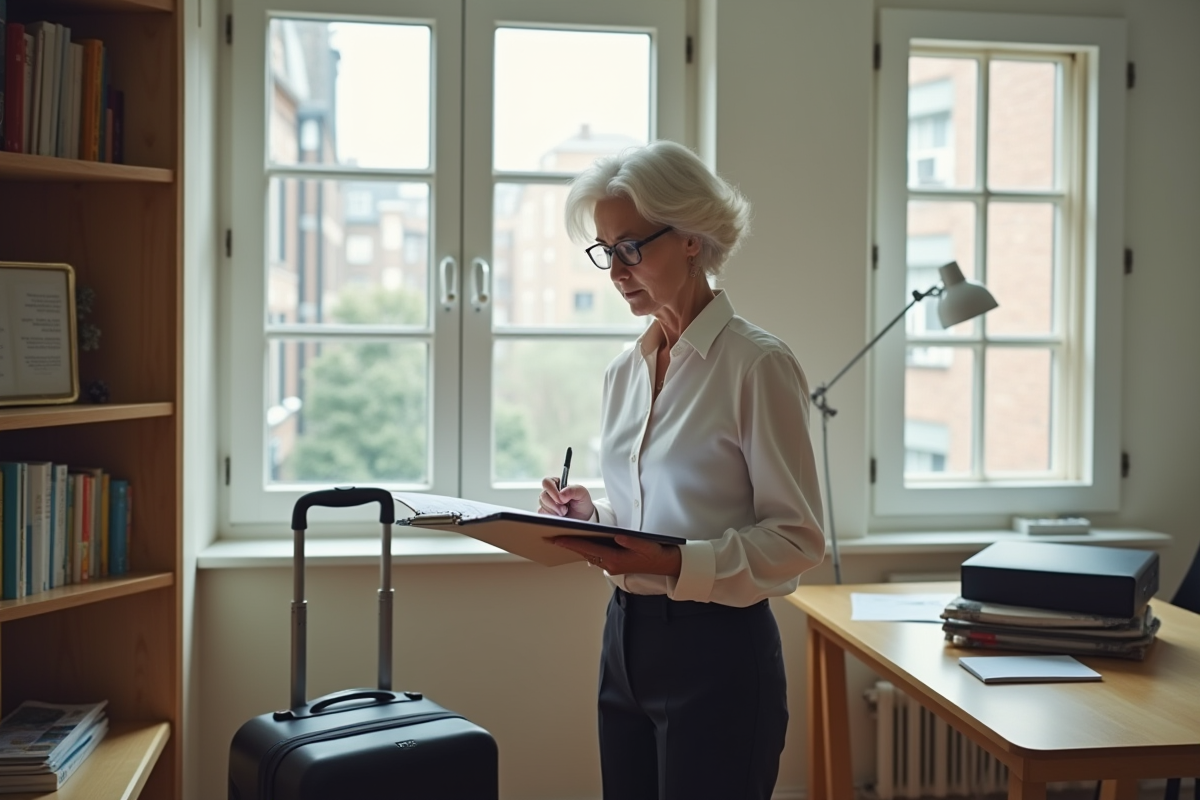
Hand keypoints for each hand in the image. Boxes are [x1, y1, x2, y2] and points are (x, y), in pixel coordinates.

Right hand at [538, 476, 595, 520]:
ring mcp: (546, 503)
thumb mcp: (582, 493)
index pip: (546, 482)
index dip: (552, 490)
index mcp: (557, 483)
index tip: (561, 499)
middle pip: (543, 495)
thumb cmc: (582, 503)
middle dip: (554, 504)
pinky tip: (559, 516)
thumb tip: (561, 494)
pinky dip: (552, 516)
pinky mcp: (545, 513)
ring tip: (564, 512)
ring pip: (542, 505)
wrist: (583, 518)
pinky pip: (543, 514)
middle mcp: (549, 492)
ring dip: (555, 511)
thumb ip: (572, 490)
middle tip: (564, 509)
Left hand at [550, 534, 681, 577]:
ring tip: (559, 538)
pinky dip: (585, 549)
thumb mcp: (646, 545)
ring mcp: (611, 566)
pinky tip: (578, 542)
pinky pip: (594, 555)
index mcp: (616, 560)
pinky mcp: (613, 563)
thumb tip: (617, 536)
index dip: (572, 543)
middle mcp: (610, 565)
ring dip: (575, 547)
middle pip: (584, 552)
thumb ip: (631, 541)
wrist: (664, 564)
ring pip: (588, 555)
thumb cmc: (655, 553)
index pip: (589, 549)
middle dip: (568, 545)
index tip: (557, 539)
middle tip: (550, 537)